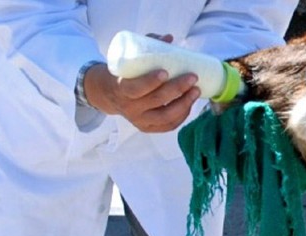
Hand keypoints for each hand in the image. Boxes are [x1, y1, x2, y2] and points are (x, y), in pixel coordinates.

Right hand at [84, 34, 200, 132]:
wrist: (109, 94)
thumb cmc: (123, 73)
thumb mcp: (129, 59)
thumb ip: (147, 46)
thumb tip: (169, 38)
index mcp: (121, 89)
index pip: (136, 89)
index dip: (151, 82)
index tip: (165, 72)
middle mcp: (130, 108)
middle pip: (156, 100)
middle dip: (177, 88)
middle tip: (192, 77)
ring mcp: (139, 120)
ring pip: (165, 116)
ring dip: (184, 104)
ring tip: (196, 91)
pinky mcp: (147, 127)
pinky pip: (168, 126)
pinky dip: (181, 116)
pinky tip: (189, 104)